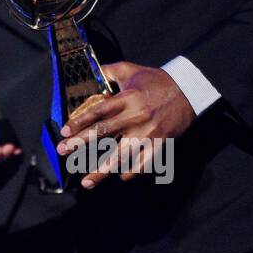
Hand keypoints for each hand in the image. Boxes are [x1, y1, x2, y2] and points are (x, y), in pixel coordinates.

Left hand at [55, 61, 194, 188]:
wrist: (188, 91)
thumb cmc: (156, 80)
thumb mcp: (130, 70)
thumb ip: (108, 71)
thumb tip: (88, 72)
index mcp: (127, 98)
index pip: (98, 111)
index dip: (79, 122)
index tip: (64, 132)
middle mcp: (136, 117)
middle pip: (104, 133)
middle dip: (80, 144)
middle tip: (63, 152)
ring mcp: (148, 133)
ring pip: (122, 155)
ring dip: (102, 171)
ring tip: (87, 183)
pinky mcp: (160, 144)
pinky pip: (144, 164)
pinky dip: (132, 172)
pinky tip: (120, 177)